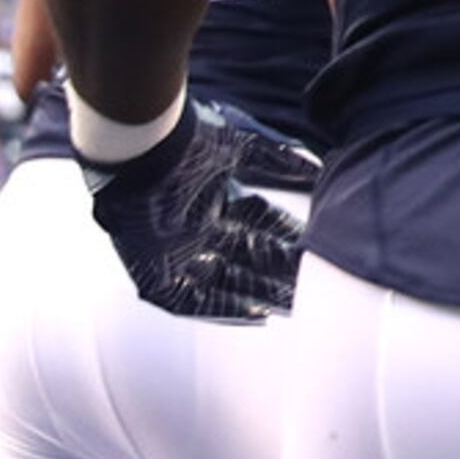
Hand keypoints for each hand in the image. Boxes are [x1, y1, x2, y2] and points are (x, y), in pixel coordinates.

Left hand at [80, 97, 318, 322]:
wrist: (142, 150)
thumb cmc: (187, 143)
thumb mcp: (244, 147)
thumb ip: (281, 160)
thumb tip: (317, 168)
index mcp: (213, 197)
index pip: (257, 222)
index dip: (285, 234)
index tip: (314, 245)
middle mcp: (196, 227)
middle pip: (243, 256)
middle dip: (275, 272)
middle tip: (309, 285)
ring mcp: (174, 252)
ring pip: (222, 281)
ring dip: (254, 295)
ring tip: (290, 306)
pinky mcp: (153, 272)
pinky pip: (188, 301)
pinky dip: (221, 310)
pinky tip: (253, 315)